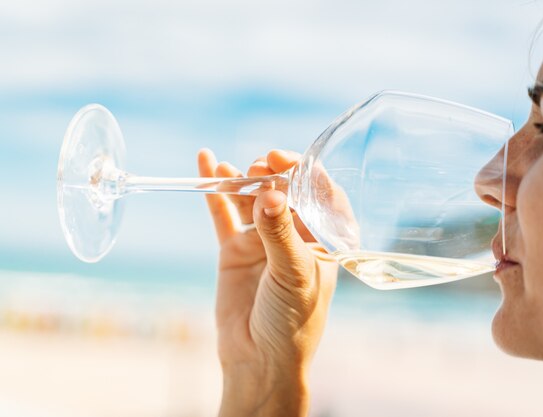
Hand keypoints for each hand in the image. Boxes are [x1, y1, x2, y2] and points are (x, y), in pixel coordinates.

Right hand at [197, 149, 337, 416]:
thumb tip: (271, 192)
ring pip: (251, 197)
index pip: (319, 193)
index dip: (304, 171)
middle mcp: (294, 234)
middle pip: (283, 189)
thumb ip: (279, 233)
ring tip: (230, 170)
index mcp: (322, 238)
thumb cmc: (293, 321)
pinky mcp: (234, 249)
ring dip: (241, 178)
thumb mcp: (293, 274)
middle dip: (270, 173)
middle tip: (257, 169)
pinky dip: (214, 190)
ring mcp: (263, 239)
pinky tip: (206, 164)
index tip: (282, 161)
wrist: (259, 360)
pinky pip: (223, 212)